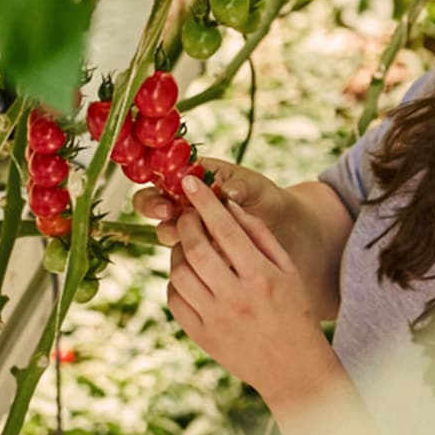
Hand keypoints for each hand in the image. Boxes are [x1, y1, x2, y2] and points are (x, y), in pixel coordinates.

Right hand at [132, 157, 286, 242]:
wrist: (283, 228)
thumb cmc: (266, 198)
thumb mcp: (257, 188)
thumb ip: (241, 187)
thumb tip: (228, 192)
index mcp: (193, 178)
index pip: (162, 178)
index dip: (159, 188)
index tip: (170, 203)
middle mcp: (183, 201)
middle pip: (152, 204)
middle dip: (155, 208)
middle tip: (170, 212)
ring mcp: (188, 226)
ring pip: (166, 231)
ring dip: (176, 233)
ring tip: (200, 235)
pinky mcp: (198, 249)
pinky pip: (182, 254)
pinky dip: (190, 255)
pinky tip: (209, 257)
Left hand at [163, 173, 332, 403]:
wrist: (292, 367)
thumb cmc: (293, 310)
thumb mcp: (287, 269)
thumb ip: (259, 235)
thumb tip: (229, 205)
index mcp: (260, 276)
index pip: (224, 229)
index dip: (204, 201)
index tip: (190, 182)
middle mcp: (235, 298)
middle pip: (195, 248)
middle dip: (186, 222)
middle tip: (187, 213)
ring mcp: (215, 319)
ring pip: (179, 273)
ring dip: (178, 251)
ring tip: (189, 245)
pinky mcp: (201, 336)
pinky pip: (175, 300)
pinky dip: (176, 281)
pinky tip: (189, 275)